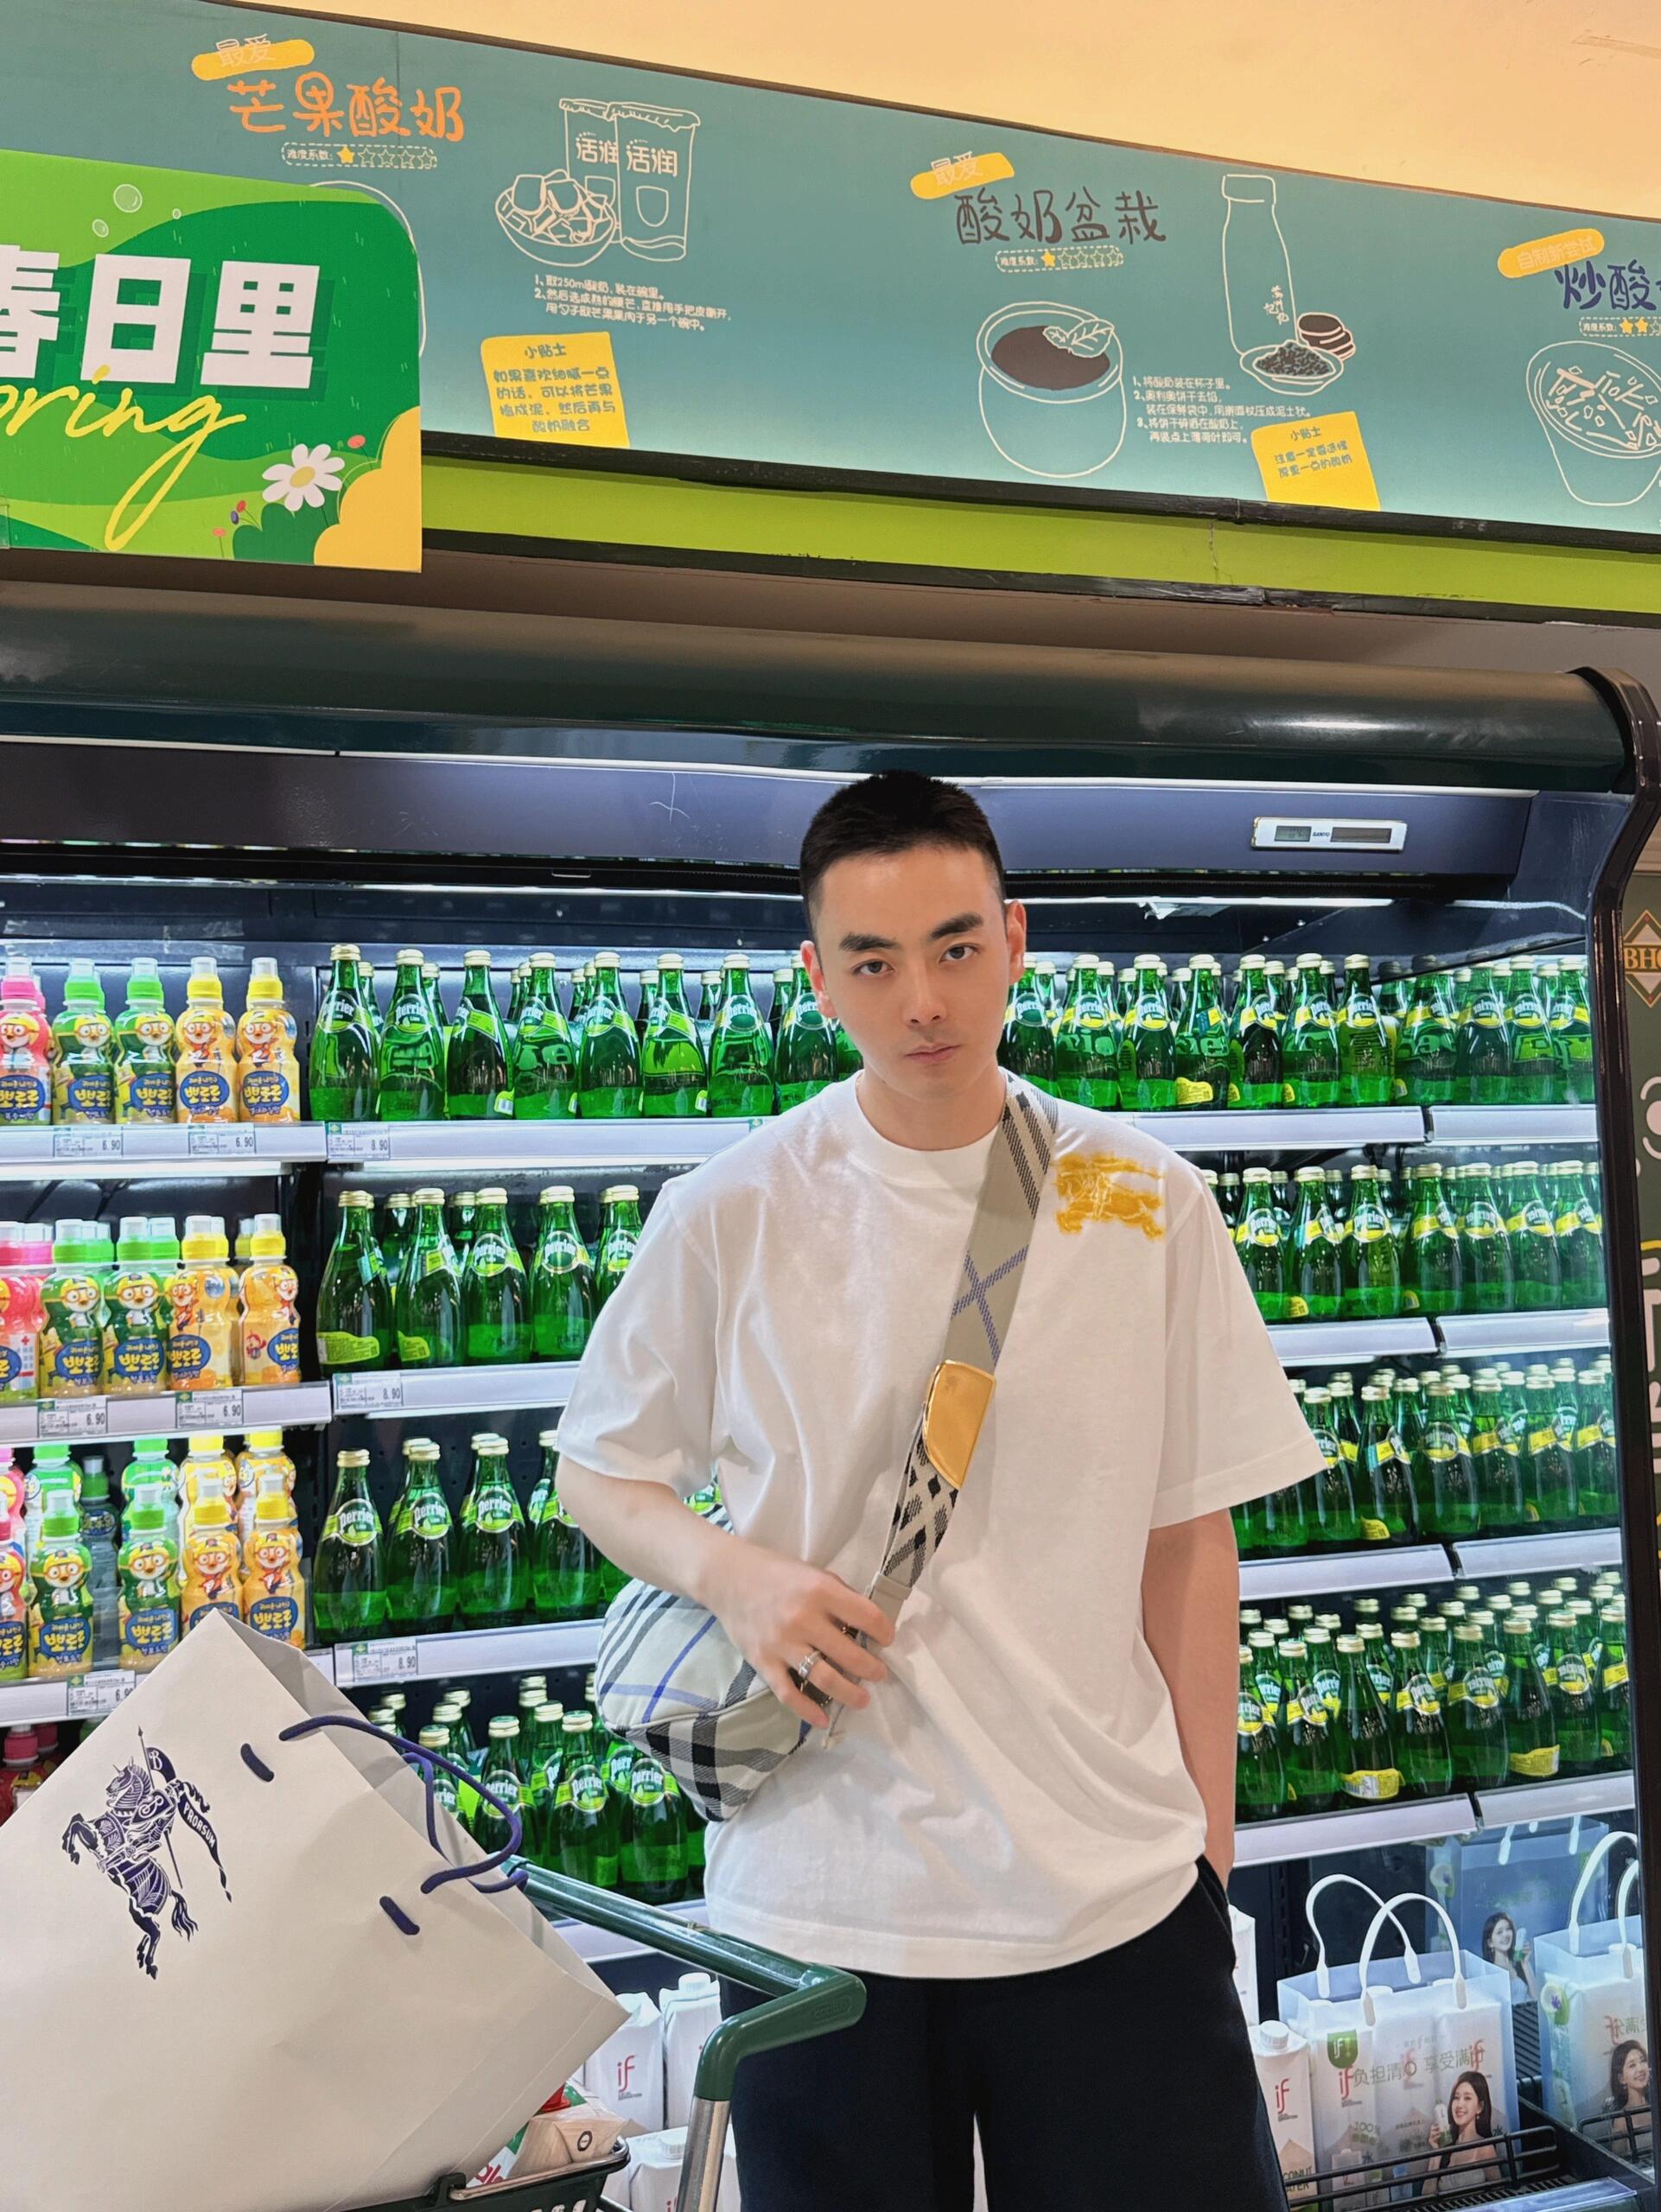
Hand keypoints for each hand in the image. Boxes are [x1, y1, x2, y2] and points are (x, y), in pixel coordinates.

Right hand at [703, 1535, 893, 1728]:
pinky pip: (788, 1693)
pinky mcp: (763, 1662)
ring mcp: (782, 1644)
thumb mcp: (814, 1572)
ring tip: (863, 1699)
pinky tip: (823, 1719)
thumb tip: (869, 1621)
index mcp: (820, 1591)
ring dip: (849, 1693)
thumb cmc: (776, 1572)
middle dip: (871, 1668)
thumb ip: (839, 1594)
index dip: (884, 1631)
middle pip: (849, 1654)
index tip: (888, 1639)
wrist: (728, 1577)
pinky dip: (807, 1711)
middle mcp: (803, 1619)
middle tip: (880, 1674)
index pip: (866, 1617)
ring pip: (824, 1678)